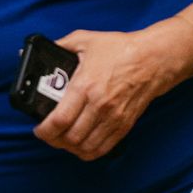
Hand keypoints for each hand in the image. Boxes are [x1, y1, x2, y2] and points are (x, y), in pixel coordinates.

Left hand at [35, 26, 171, 160]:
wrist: (154, 58)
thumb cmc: (121, 49)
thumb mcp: (86, 40)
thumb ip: (61, 45)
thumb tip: (40, 50)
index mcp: (86, 85)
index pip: (59, 120)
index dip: (44, 131)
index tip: (38, 128)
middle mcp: (99, 105)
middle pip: (70, 138)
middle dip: (53, 140)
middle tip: (48, 134)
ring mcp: (113, 118)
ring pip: (85, 147)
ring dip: (70, 148)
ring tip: (63, 139)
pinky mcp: (124, 125)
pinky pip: (102, 149)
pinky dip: (88, 152)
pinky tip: (81, 144)